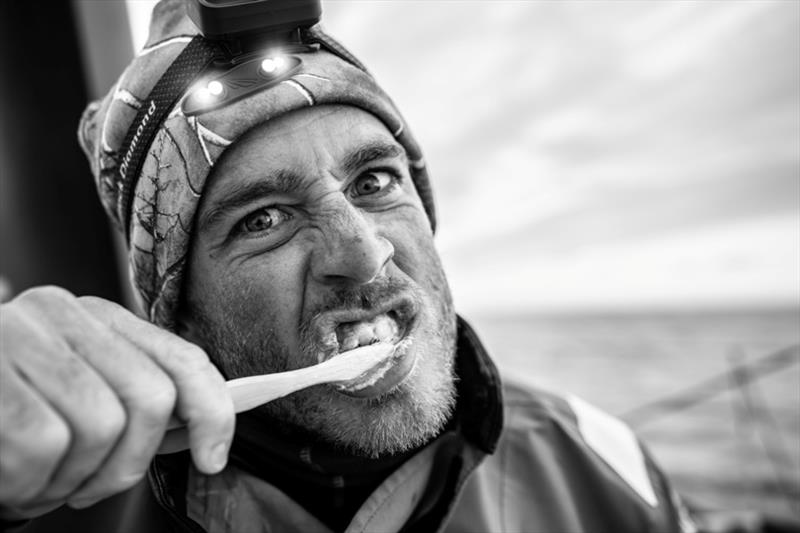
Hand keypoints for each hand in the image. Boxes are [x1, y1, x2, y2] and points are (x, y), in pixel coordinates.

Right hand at [0, 286, 234, 518]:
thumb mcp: (80, 398)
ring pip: (101, 425)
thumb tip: (204, 433)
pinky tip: (13, 480)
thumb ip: (137, 404)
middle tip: (87, 487)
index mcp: (99, 318)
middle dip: (127, 464)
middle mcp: (63, 312)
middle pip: (151, 397)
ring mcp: (17, 333)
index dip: (212, 412)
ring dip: (71, 480)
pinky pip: (43, 443)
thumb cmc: (9, 414)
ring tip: (40, 480)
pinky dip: (32, 482)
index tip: (214, 458)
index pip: (182, 359)